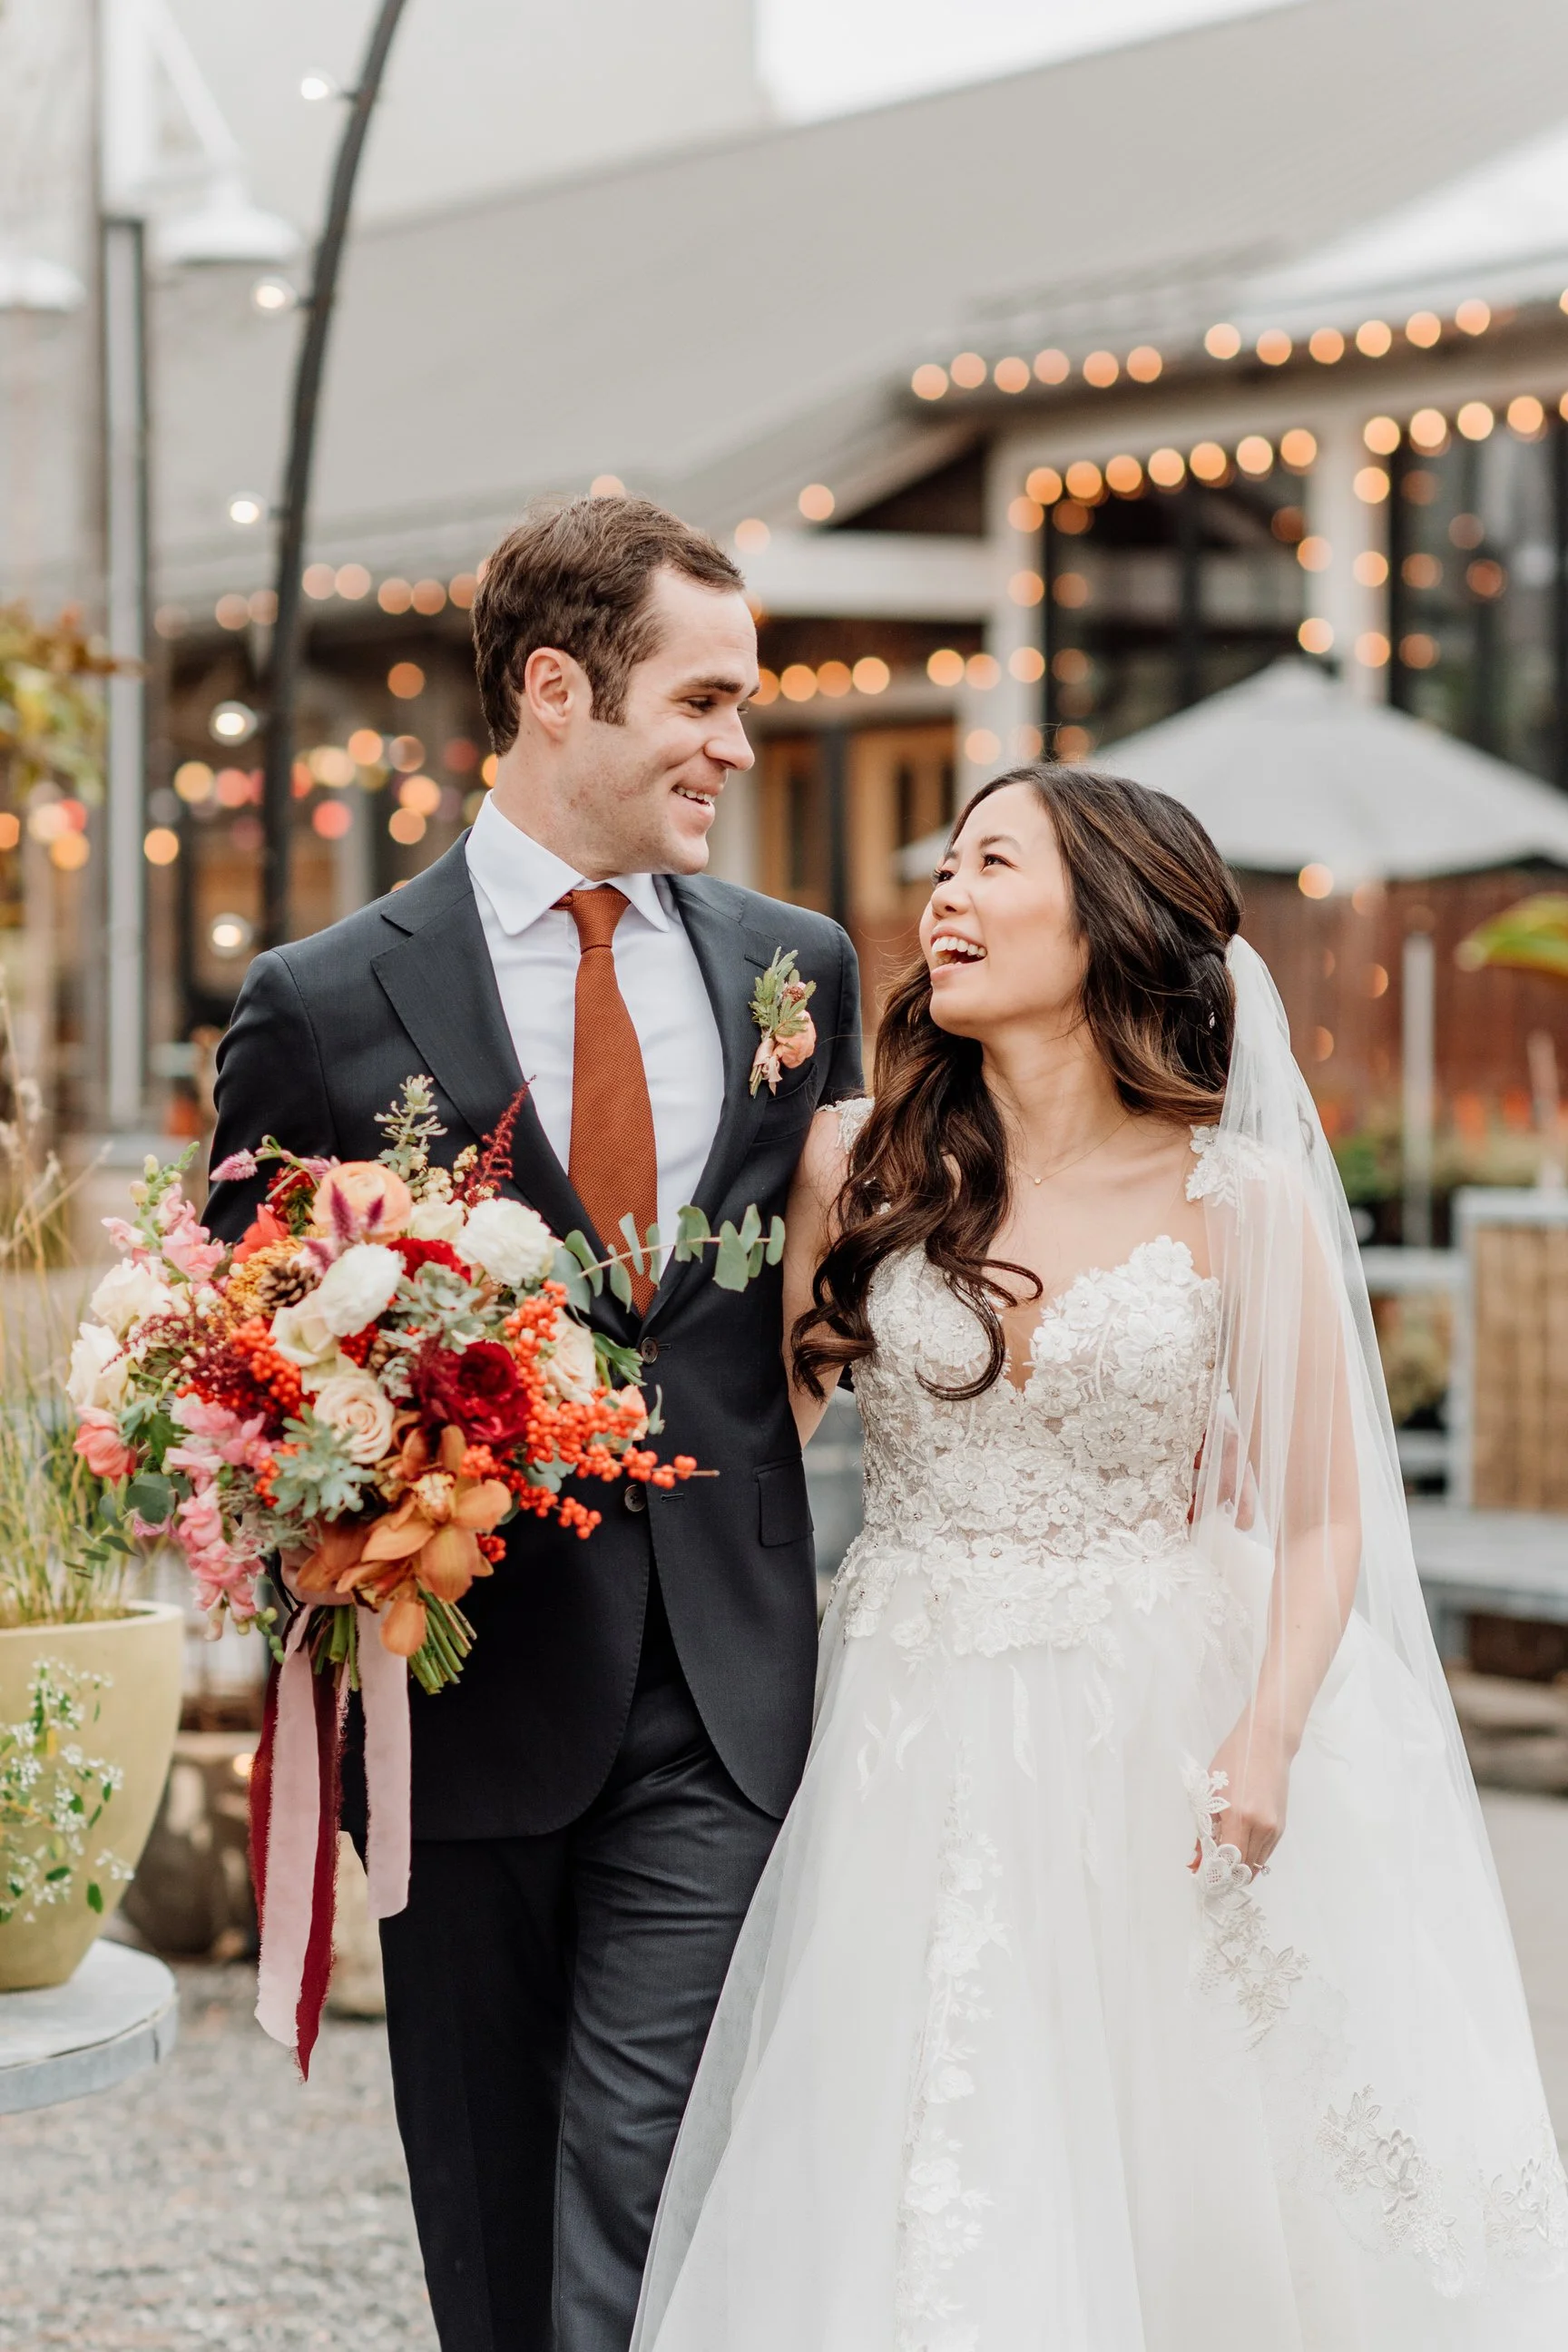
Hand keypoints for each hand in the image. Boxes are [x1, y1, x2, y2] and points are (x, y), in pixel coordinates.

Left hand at [1189, 1715, 1290, 1877]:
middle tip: (1209, 1875)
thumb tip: (1198, 1859)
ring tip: (1221, 1865)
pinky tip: (1237, 1851)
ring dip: (1239, 1869)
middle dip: (1226, 1875)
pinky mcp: (1281, 1827)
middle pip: (1243, 1868)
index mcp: (1240, 1816)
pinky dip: (1250, 1857)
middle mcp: (1261, 1827)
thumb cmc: (1234, 1760)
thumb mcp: (1211, 1791)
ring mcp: (1274, 1828)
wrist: (1267, 1743)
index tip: (1202, 1877)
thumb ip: (1205, 1829)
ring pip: (1256, 1864)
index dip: (1215, 1873)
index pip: (1228, 1861)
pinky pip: (1265, 1853)